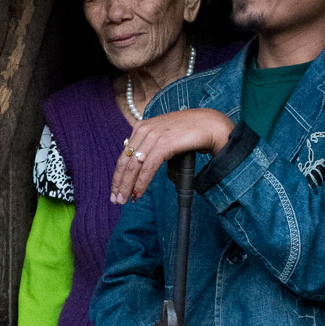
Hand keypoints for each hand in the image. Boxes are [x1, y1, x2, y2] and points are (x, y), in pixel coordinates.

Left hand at [111, 108, 234, 204]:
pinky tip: (138, 193)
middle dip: (119, 183)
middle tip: (116, 200)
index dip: (118, 175)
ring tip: (125, 200)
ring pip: (134, 166)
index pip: (125, 155)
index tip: (116, 190)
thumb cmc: (190, 133)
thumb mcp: (165, 139)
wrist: (209, 125)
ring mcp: (153, 135)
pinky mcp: (163, 143)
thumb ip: (152, 150)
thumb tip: (144, 171)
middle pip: (125, 161)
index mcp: (141, 128)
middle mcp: (144, 130)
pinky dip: (142, 182)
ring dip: (128, 186)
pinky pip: (148, 167)